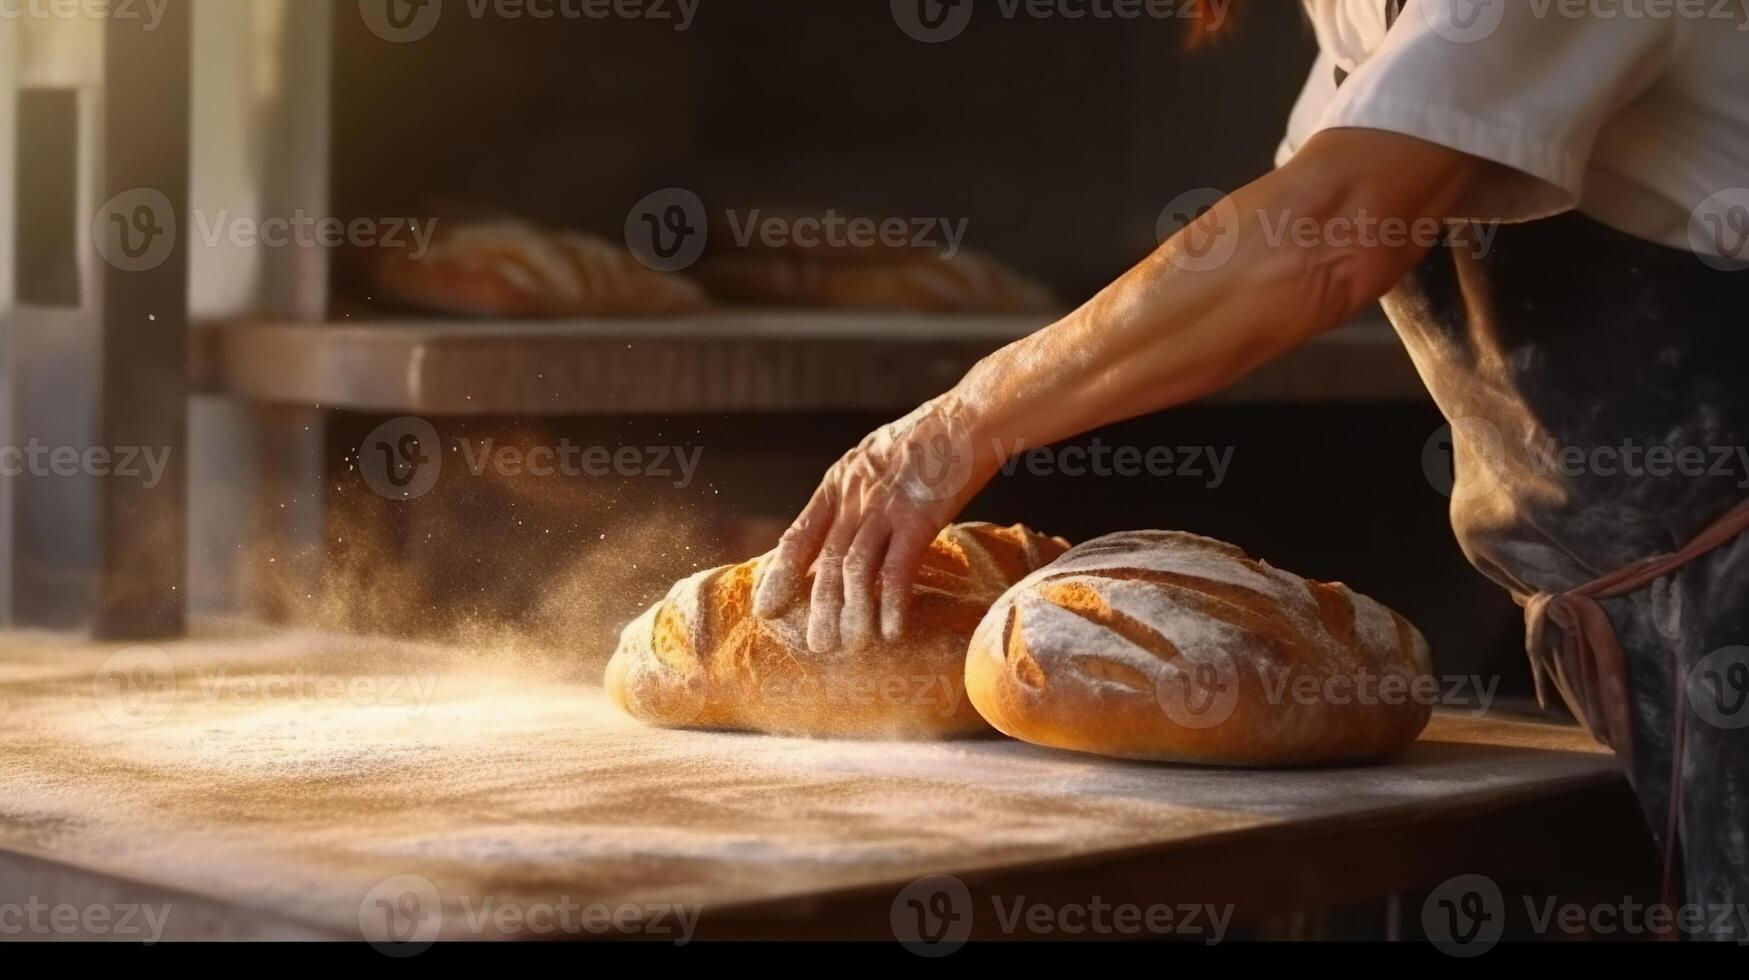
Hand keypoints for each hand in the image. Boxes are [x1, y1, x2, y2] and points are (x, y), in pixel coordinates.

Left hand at [752, 393, 994, 652]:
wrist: (967, 417)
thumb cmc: (928, 439)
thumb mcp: (872, 457)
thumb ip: (855, 492)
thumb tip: (844, 528)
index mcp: (839, 483)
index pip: (799, 535)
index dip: (780, 575)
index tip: (766, 607)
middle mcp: (855, 497)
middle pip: (827, 562)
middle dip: (819, 608)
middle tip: (817, 646)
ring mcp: (885, 507)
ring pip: (856, 571)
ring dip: (853, 614)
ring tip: (853, 645)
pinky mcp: (919, 517)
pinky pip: (897, 570)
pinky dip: (891, 604)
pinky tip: (891, 630)